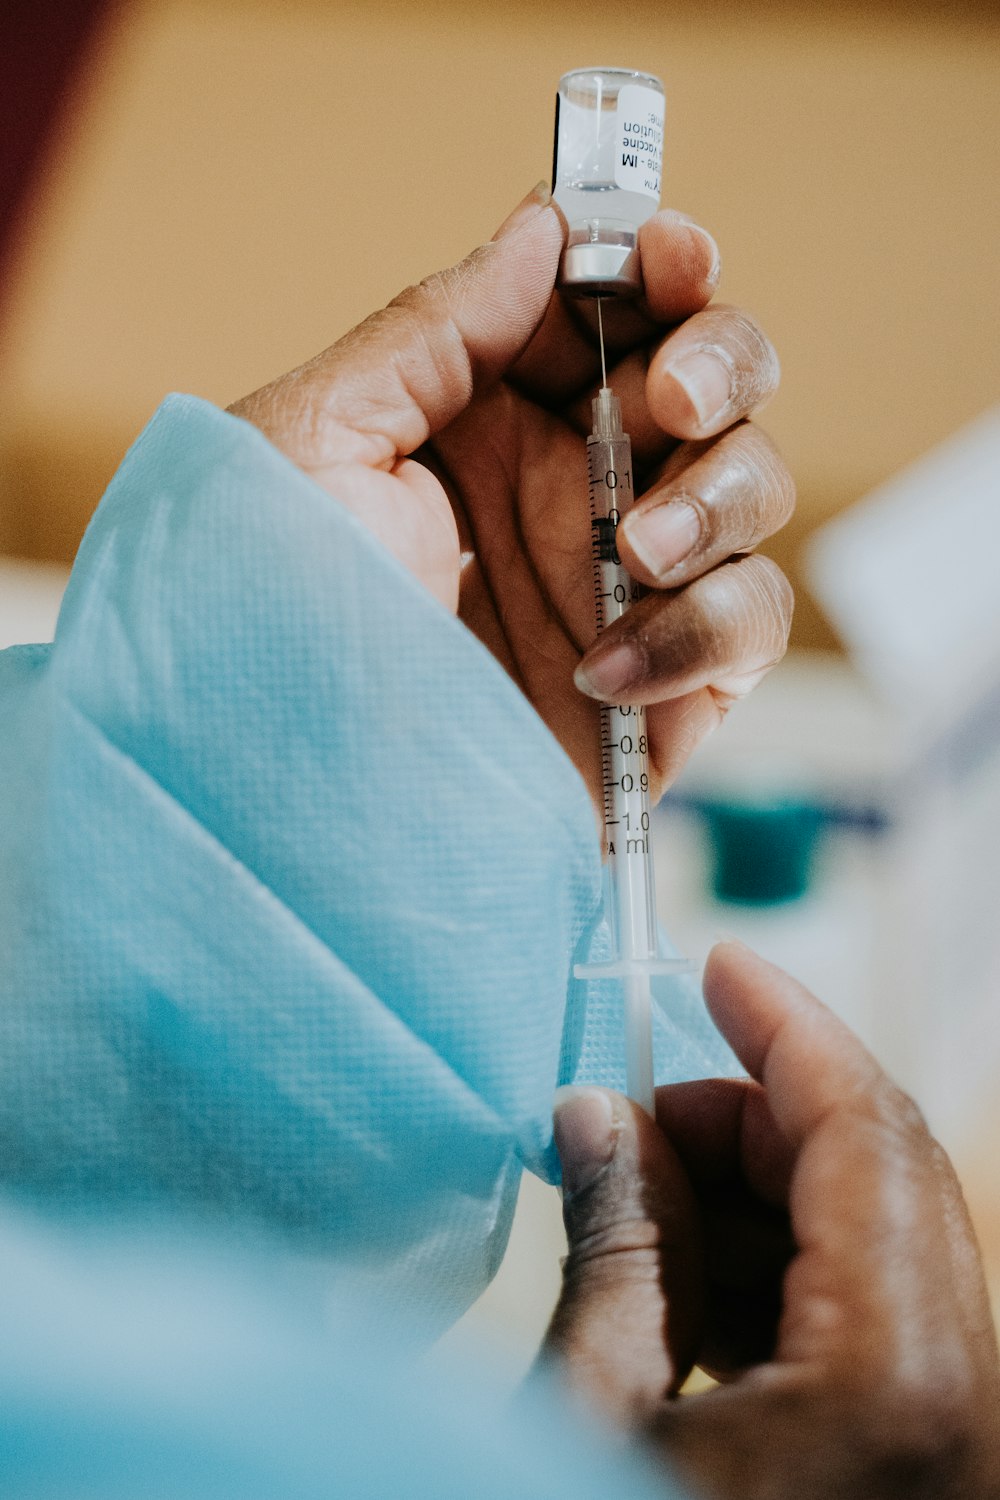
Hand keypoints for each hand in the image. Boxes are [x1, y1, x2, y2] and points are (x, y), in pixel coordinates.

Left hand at [230, 186, 793, 808]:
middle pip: (713, 386)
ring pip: (754, 492)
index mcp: (483, 422)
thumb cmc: (256, 622)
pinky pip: (748, 627)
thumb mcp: (315, 445)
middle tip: (669, 400)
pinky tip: (604, 668)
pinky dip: (702, 631)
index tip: (670, 254)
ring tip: (638, 543)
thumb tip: (540, 227)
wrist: (274, 807)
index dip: (663, 267)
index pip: (611, 315)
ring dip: (720, 498)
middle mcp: (562, 495)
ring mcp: (620, 590)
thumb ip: (434, 330)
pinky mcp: (663, 691)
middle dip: (719, 364)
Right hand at [542, 943, 999, 1498]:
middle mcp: (963, 1400)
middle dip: (746, 1121)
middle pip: (876, 1175)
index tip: (721, 968)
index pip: (866, 1130)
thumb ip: (613, 1248)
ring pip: (874, 1243)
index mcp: (894, 1379)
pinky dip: (776, 1275)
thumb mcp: (593, 1419)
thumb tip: (599, 1117)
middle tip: (629, 1120)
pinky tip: (678, 1291)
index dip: (788, 1025)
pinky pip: (870, 1319)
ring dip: (751, 1200)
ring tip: (633, 1209)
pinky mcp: (926, 1457)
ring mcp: (954, 1433)